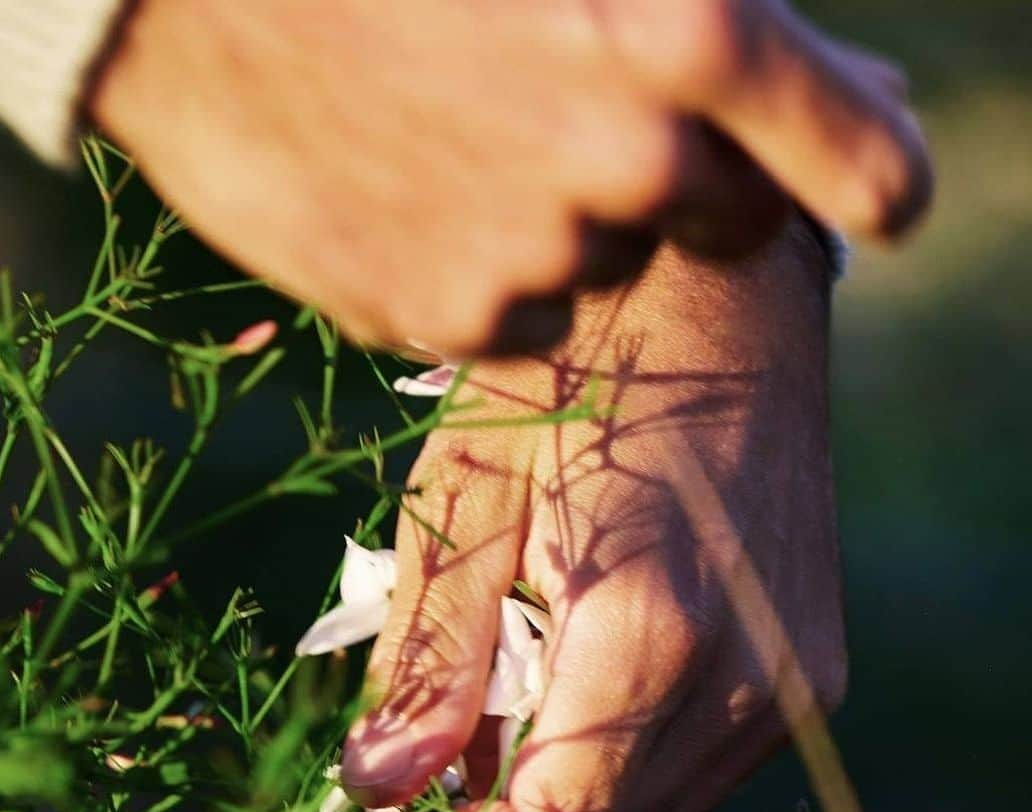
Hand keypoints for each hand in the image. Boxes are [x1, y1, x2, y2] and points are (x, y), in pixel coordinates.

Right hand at [89, 0, 929, 354]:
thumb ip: (722, 22)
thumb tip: (842, 85)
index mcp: (693, 35)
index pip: (864, 171)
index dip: (865, 177)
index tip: (859, 185)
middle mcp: (629, 166)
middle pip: (727, 224)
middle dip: (682, 179)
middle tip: (582, 110)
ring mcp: (532, 257)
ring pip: (605, 270)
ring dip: (564, 220)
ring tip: (461, 129)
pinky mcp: (442, 319)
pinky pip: (510, 315)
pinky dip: (480, 266)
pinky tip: (409, 186)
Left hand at [341, 215, 845, 811]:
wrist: (724, 291)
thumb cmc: (576, 369)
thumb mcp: (467, 494)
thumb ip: (430, 657)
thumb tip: (374, 790)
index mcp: (646, 631)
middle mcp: (741, 682)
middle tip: (407, 799)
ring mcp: (790, 687)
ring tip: (477, 742)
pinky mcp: (809, 677)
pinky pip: (692, 780)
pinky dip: (612, 776)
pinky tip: (557, 708)